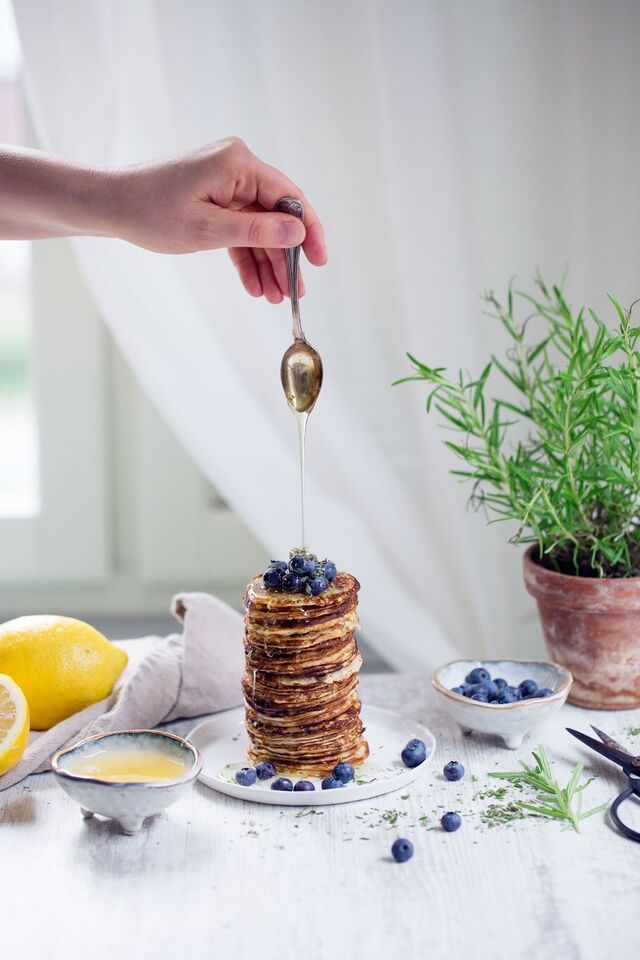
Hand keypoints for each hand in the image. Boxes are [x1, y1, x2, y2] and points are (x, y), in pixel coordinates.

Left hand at [112, 138, 326, 301]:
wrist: (111, 206)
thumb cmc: (152, 213)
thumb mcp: (208, 230)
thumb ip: (257, 232)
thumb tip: (299, 233)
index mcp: (239, 163)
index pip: (289, 197)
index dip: (309, 231)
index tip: (319, 262)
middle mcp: (237, 166)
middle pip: (276, 215)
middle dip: (284, 257)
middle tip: (293, 293)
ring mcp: (226, 182)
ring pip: (259, 227)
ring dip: (266, 263)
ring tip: (272, 297)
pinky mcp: (215, 196)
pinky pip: (239, 228)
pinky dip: (246, 256)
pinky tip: (254, 285)